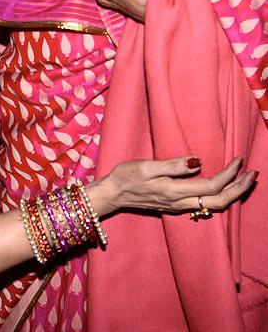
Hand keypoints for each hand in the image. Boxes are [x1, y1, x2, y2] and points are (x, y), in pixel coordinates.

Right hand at [88, 156, 256, 218]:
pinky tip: (224, 188)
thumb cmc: (125, 176)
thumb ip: (172, 166)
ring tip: (245, 180)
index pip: (211, 186)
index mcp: (175, 191)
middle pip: (220, 201)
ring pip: (215, 206)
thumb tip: (197, 162)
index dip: (228, 174)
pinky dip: (221, 196)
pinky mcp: (176, 205)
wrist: (112, 195)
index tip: (238, 159)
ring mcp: (179, 207)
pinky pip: (206, 205)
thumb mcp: (145, 166)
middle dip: (239, 188)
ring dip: (233, 193)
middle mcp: (180, 203)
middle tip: (253, 173)